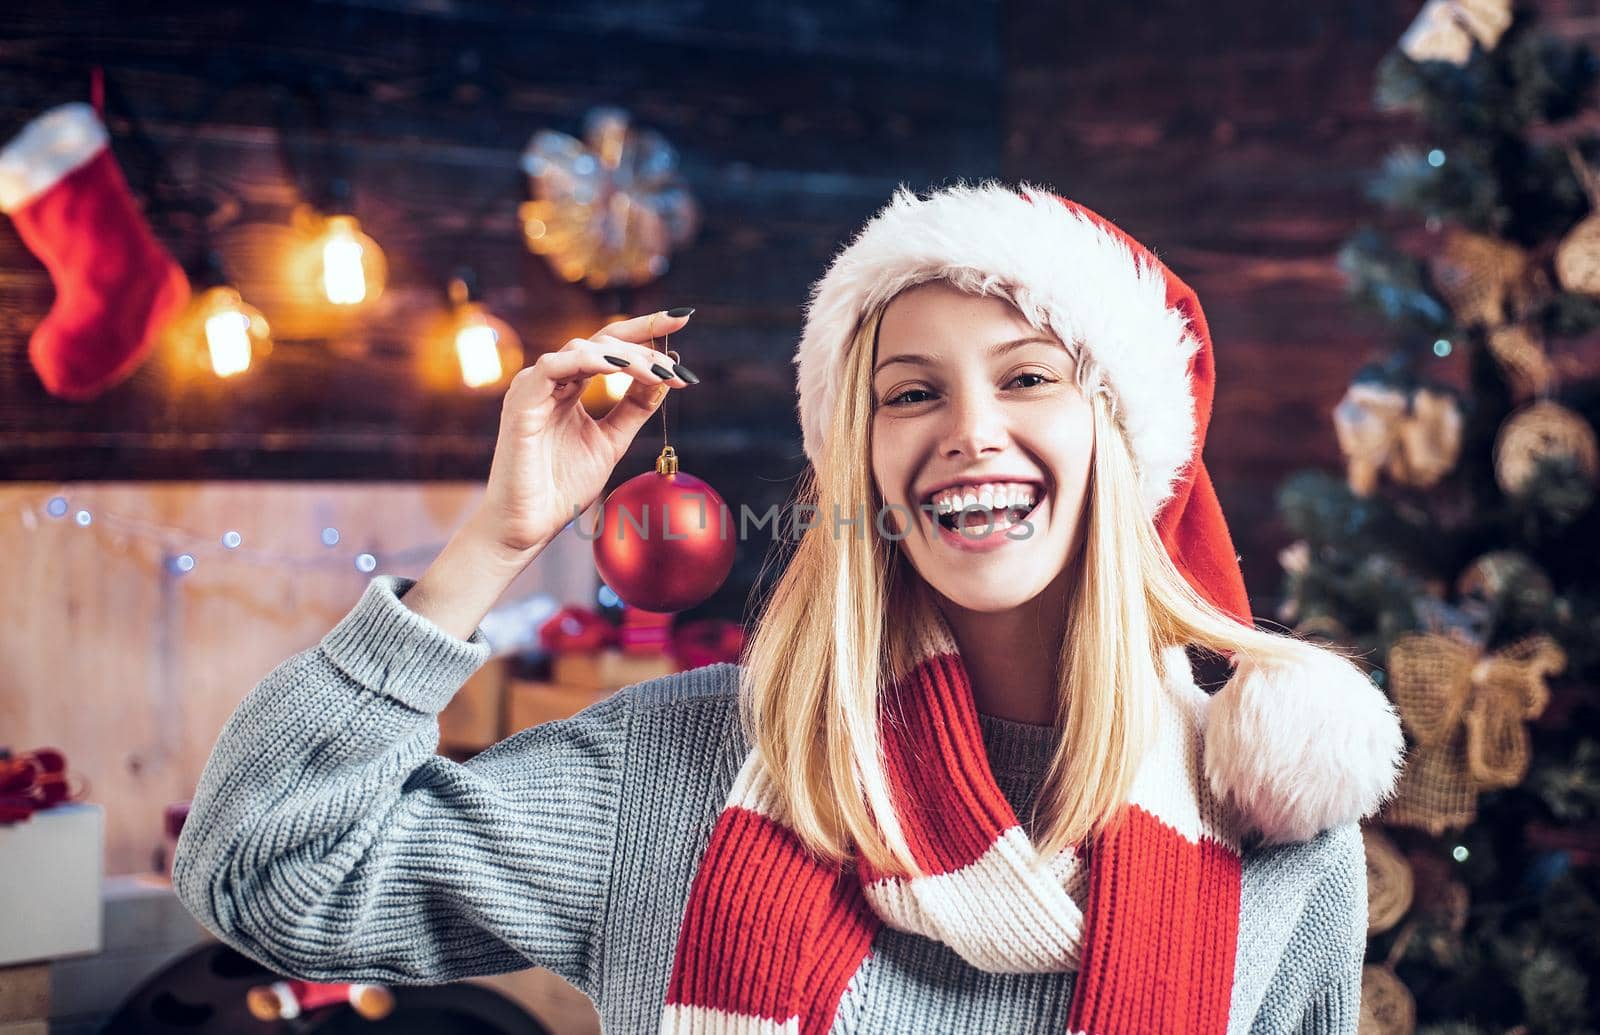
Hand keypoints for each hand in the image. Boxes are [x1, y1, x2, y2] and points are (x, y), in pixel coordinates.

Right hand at [471, 309, 697, 560]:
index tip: (682, 318)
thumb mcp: (611, 441)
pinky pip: (556, 365)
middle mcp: (550, 380)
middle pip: (601, 340)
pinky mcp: (521, 400)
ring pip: (584, 348)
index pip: (610, 346)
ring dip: (627, 356)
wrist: (528, 526)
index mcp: (569, 386)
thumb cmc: (562, 487)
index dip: (645, 330)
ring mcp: (533, 387)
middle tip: (677, 365)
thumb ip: (634, 408)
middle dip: (645, 342)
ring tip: (659, 373)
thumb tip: (666, 377)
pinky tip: (621, 368)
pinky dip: (592, 362)